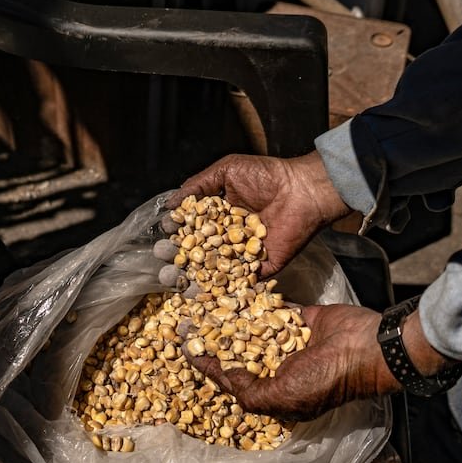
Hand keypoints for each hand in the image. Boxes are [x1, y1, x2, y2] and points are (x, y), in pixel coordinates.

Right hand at [166, 151, 350, 277]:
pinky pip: (238, 282)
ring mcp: (243, 256)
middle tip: (163, 258)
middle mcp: (228, 239)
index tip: (161, 235)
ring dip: (192, 277)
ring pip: (213, 271)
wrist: (300, 190)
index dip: (176, 234)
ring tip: (173, 278)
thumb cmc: (265, 176)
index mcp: (219, 217)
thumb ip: (197, 187)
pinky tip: (200, 292)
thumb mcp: (226, 171)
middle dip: (177, 258)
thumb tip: (170, 205)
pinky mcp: (259, 269)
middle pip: (198, 253)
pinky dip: (220, 289)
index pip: (192, 229)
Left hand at [185, 303, 400, 421]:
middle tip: (190, 321)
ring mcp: (290, 341)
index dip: (211, 368)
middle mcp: (281, 368)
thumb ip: (250, 392)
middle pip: (241, 353)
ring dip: (233, 317)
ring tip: (206, 302)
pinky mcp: (301, 318)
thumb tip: (224, 376)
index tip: (187, 350)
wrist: (368, 347)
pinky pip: (275, 308)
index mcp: (277, 393)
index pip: (236, 381)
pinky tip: (234, 289)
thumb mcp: (283, 396)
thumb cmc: (326, 379)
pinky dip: (258, 300)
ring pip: (255, 328)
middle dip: (216, 340)